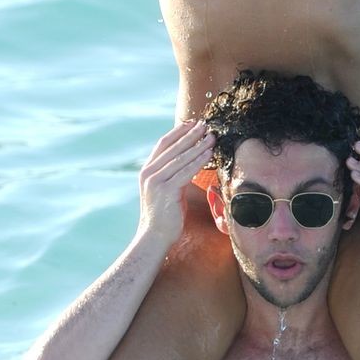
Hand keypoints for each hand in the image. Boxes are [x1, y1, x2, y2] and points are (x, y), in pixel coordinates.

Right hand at [138, 120, 213, 247]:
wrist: (155, 236)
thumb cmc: (164, 215)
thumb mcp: (166, 190)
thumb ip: (172, 175)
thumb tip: (188, 162)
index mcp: (147, 171)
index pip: (163, 144)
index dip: (178, 132)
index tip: (192, 123)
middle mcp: (149, 173)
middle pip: (173, 147)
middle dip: (190, 134)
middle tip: (205, 124)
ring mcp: (156, 181)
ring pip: (181, 158)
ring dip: (198, 145)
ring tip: (212, 136)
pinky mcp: (166, 190)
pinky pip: (186, 171)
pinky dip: (199, 160)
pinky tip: (209, 153)